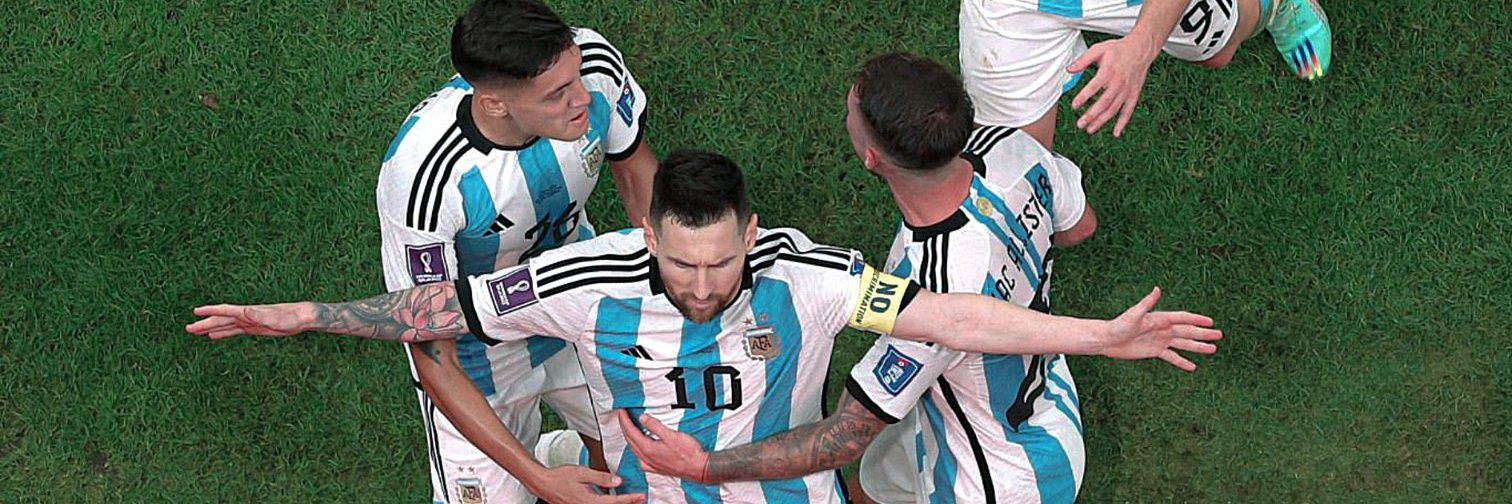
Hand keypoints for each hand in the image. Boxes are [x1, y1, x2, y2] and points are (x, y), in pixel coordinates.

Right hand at [185, 303, 312, 338]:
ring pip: (225, 325)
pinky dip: (222, 333)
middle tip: (188, 328)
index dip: (210, 311)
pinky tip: (213, 336)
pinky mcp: (253, 328)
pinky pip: (234, 331)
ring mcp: (249, 322)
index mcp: (248, 312)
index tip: (195, 311)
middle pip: (221, 319)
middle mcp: (246, 315)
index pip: (225, 310)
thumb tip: (245, 310)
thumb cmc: (290, 317)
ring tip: (195, 332)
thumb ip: (259, 315)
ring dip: (210, 328)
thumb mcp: (275, 318)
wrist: (301, 318)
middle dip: (205, 323)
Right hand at [525, 464, 645, 503]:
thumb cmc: (559, 477)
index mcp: (588, 500)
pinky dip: (606, 503)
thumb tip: (618, 481)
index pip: (614, 502)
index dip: (629, 499)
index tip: (640, 496)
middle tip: (640, 499)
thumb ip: (601, 478)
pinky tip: (611, 499)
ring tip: (629, 499)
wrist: (543, 483)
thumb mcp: (582, 473)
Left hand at [616, 409, 709, 482]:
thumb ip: (655, 426)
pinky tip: (640, 449)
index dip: (625, 420)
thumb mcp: (671, 435)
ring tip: (629, 428)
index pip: (631, 432)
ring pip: (634, 449)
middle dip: (625, 427)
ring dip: (630, 437)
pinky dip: (637, 450)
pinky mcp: (657, 468)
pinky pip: (641, 458)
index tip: (622, 412)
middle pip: (630, 440)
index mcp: (648, 449)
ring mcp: (651, 464)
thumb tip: (642, 418)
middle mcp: (647, 458)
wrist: (699, 468)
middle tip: (622, 416)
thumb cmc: (688, 453)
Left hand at [1068, 35, 1160, 136]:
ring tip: (1090, 129)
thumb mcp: (1099, 50)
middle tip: (1080, 124)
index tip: (1074, 106)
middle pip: (1103, 103)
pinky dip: (1123, 123)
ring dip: (1102, 121)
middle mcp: (1118, 83)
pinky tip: (1115, 133)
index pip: (1093, 87)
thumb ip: (1083, 60)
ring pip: (1113, 109)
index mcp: (1108, 72)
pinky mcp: (1133, 95)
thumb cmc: (1119, 49)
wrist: (1141, 49)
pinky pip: (1128, 111)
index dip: (1083, 97)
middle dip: (1091, 115)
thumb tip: (1069, 69)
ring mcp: (1127, 91)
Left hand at [1102, 287, 1222, 370]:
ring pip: (1183, 344)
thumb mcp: (1134, 315)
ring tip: (1213, 349)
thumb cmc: (1119, 325)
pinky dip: (1182, 362)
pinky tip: (1193, 367)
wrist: (1108, 340)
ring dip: (1198, 347)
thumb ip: (1146, 303)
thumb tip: (1157, 289)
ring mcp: (1160, 340)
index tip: (1211, 321)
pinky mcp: (1155, 351)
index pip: (1183, 318)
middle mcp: (1163, 329)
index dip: (1197, 319)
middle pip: (1187, 331)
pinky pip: (1172, 357)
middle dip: (1203, 333)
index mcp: (1160, 319)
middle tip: (1220, 335)